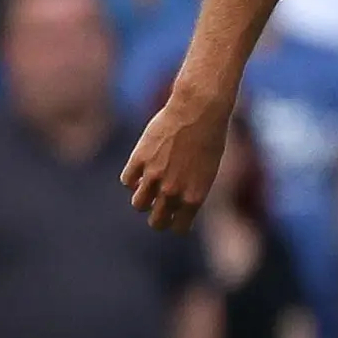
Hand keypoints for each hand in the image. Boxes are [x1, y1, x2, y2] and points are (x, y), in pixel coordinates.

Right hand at [124, 83, 234, 233]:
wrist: (199, 110)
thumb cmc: (210, 137)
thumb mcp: (207, 169)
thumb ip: (191, 189)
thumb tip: (172, 203)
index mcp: (195, 196)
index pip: (179, 227)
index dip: (176, 223)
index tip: (176, 217)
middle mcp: (173, 190)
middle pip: (156, 221)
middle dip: (157, 218)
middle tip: (158, 208)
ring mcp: (154, 176)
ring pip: (138, 204)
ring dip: (143, 199)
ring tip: (149, 187)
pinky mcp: (139, 160)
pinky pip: (127, 181)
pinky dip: (133, 179)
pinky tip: (141, 170)